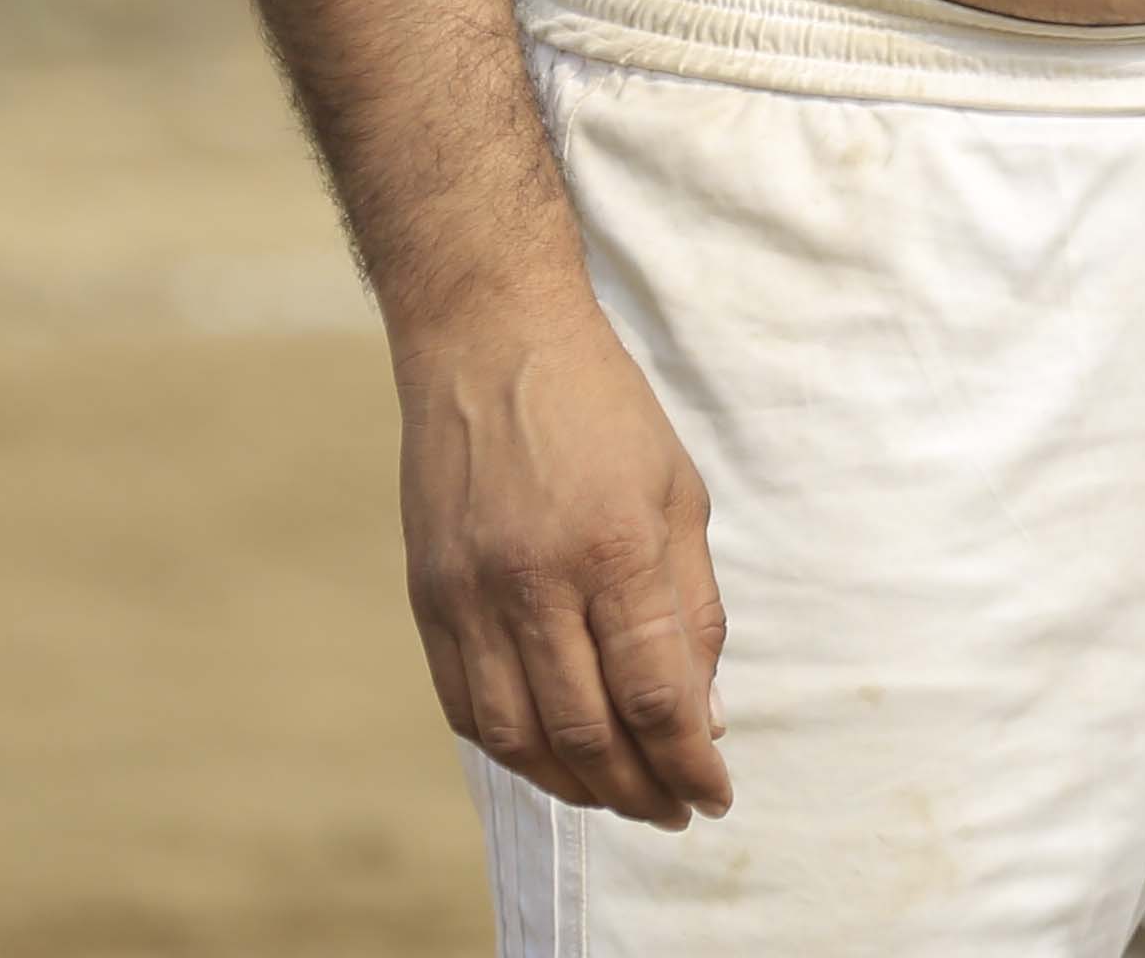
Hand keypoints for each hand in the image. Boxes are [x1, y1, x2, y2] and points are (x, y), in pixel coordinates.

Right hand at [394, 293, 735, 825]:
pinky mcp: (427, 595)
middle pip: (589, 733)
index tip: (717, 795)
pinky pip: (465, 706)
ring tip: (618, 796)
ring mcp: (470, 593)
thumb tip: (705, 716)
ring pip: (520, 738)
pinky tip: (550, 756)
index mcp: (614, 548)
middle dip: (642, 792)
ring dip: (576, 787)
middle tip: (674, 809)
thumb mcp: (679, 492)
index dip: (691, 763)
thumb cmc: (601, 409)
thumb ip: (694, 609)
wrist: (489, 335)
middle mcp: (535, 580)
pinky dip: (512, 749)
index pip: (658, 697)